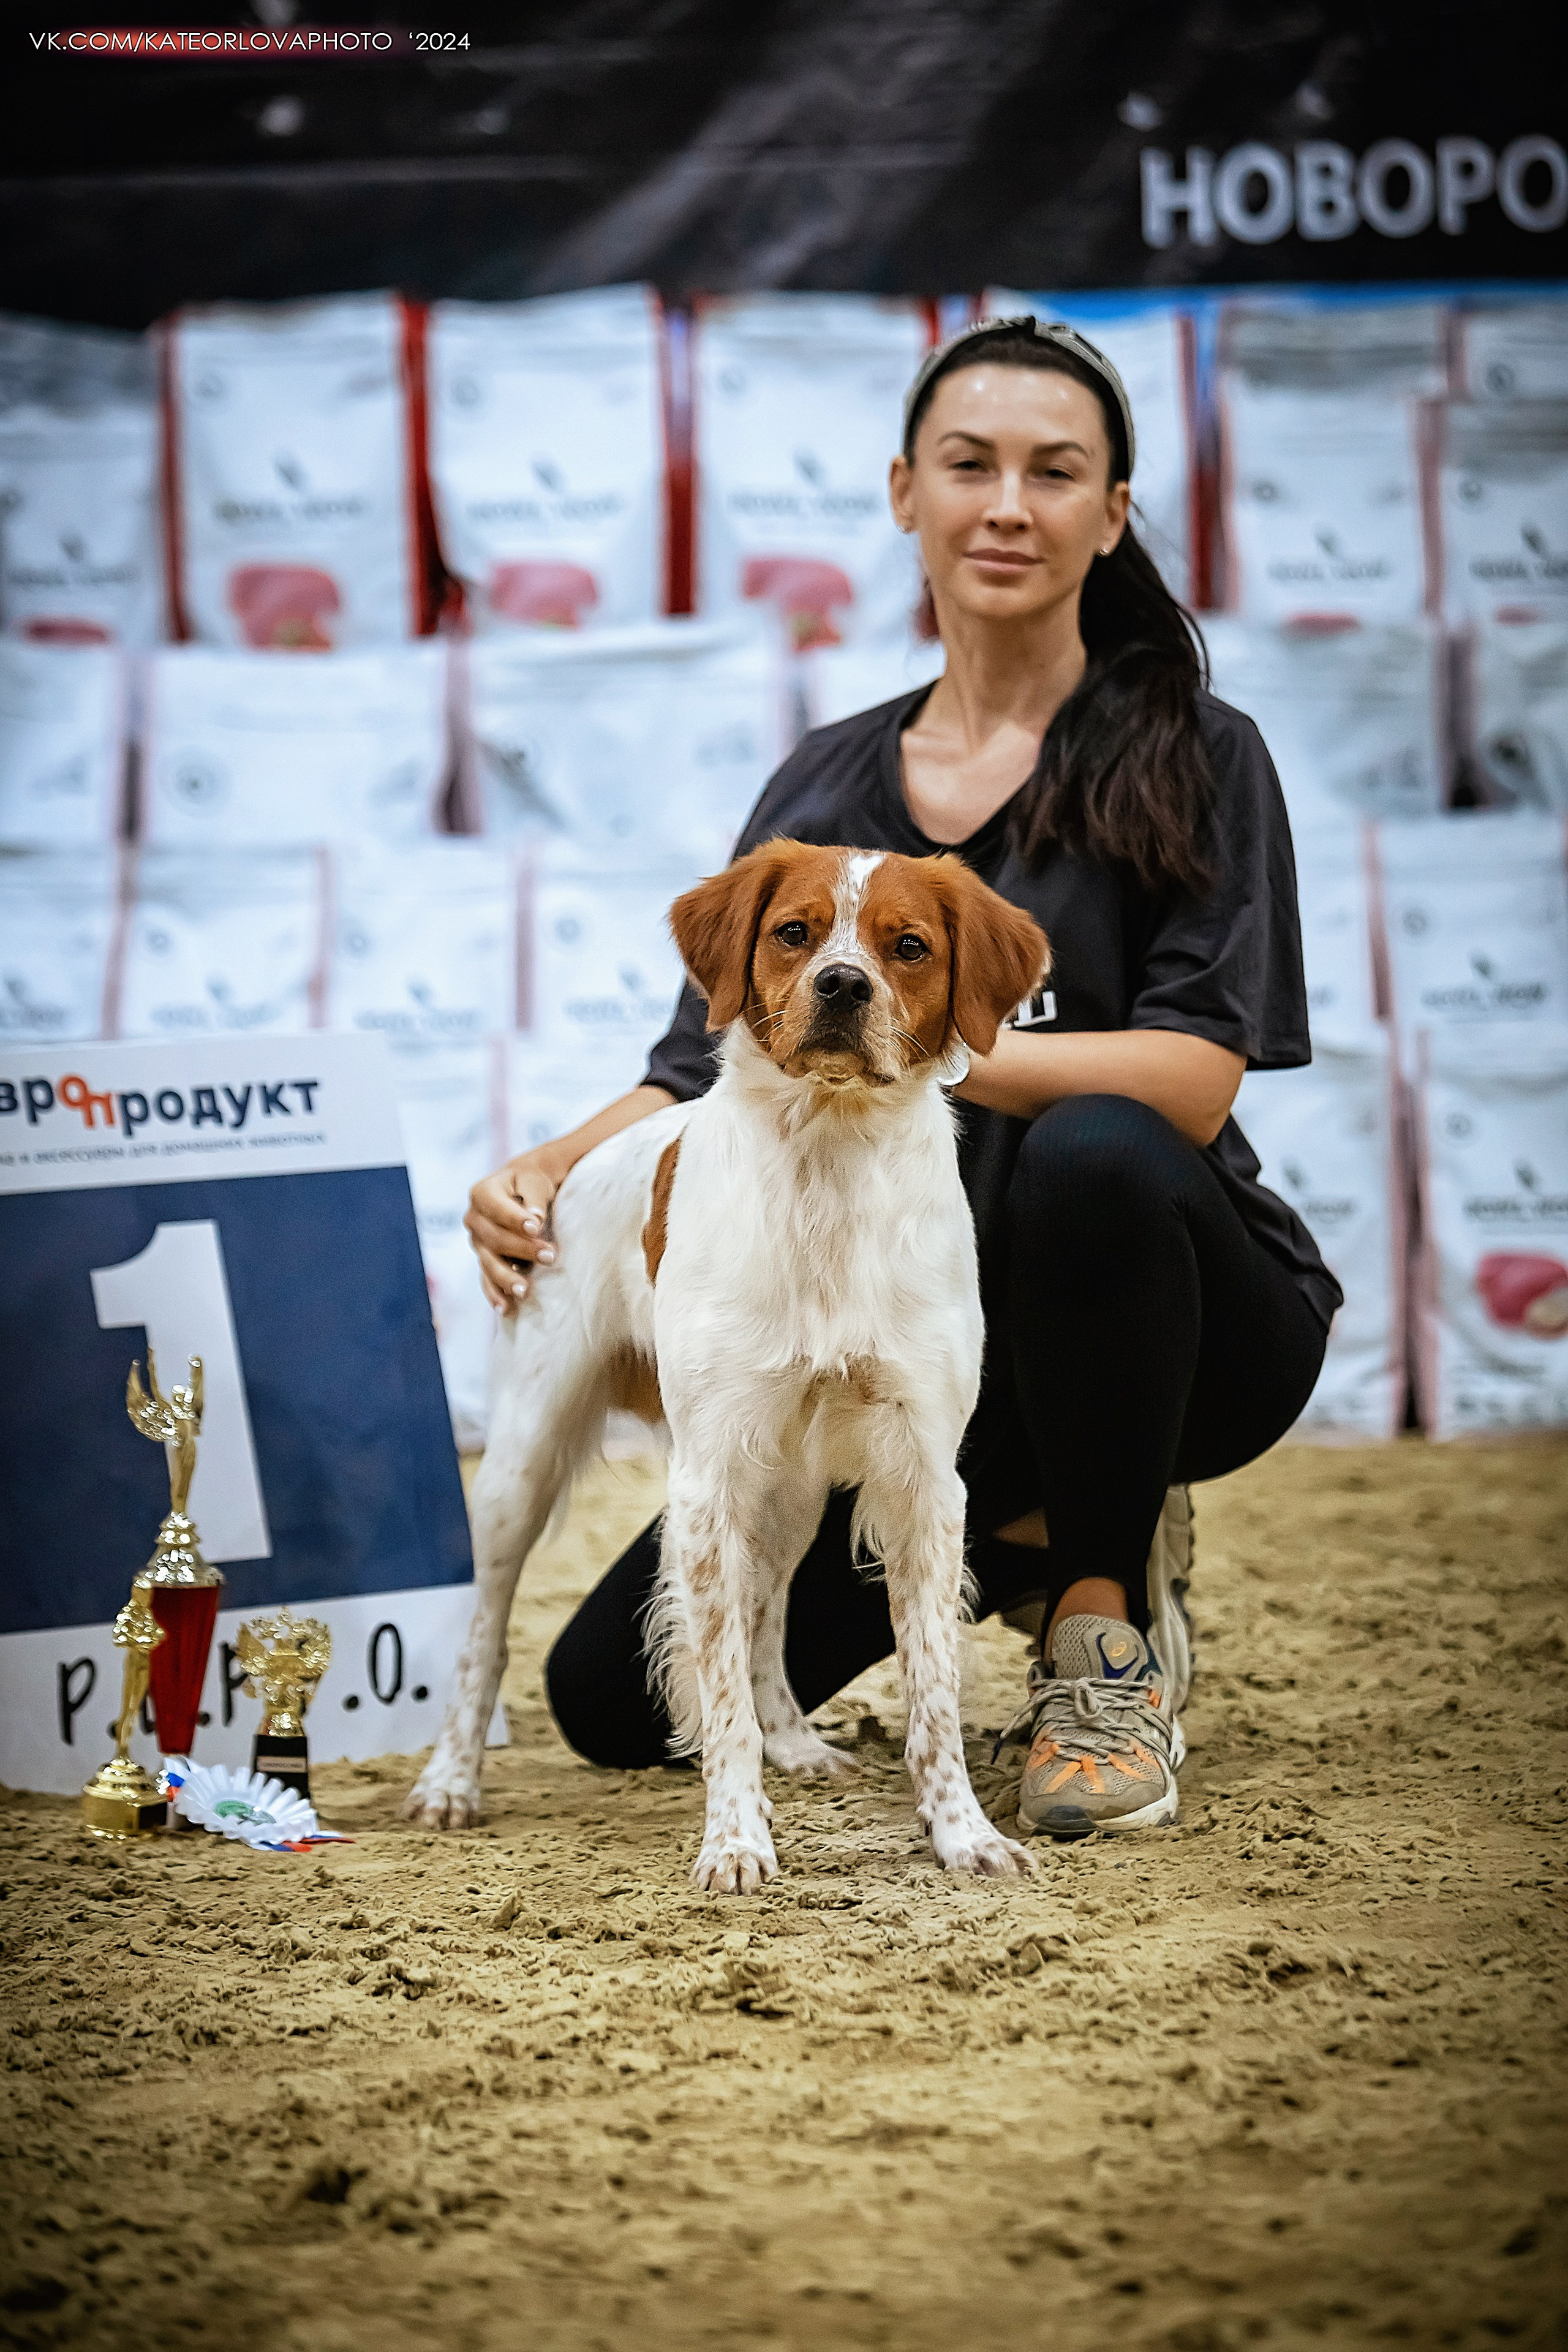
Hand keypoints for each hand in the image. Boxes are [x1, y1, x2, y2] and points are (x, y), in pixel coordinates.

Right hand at [465, 1154, 560, 1312]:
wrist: (525, 1187)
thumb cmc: (532, 1180)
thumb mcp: (534, 1179)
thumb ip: (533, 1196)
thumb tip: (534, 1217)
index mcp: (482, 1193)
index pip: (497, 1209)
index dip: (515, 1219)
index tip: (537, 1227)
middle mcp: (474, 1218)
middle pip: (494, 1239)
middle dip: (522, 1249)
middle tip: (550, 1256)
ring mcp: (477, 1242)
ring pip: (488, 1263)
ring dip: (507, 1278)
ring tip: (526, 1290)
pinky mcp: (485, 1259)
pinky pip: (486, 1279)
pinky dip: (495, 1294)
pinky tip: (506, 1309)